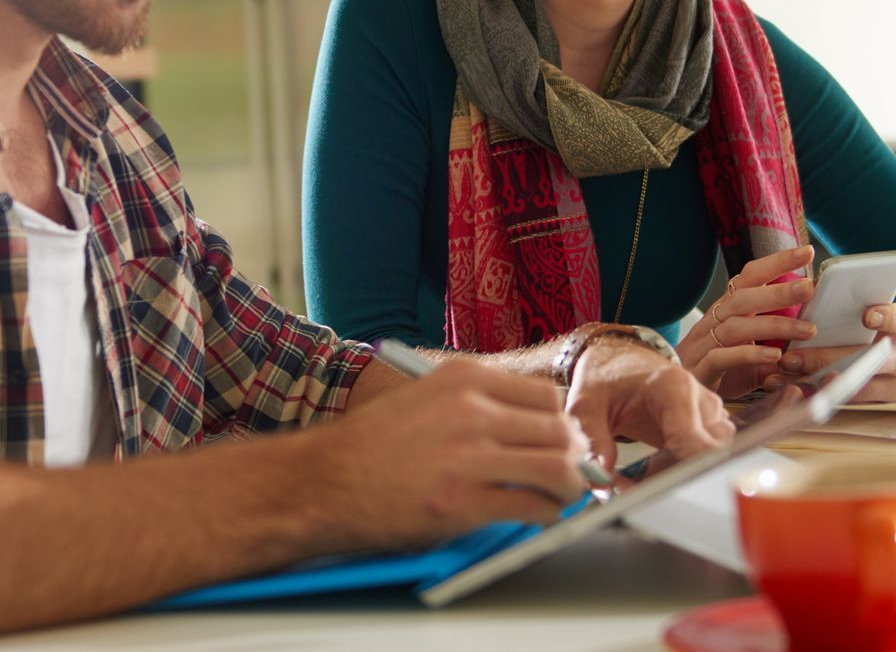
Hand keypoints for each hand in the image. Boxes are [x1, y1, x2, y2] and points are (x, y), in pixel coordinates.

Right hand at [326, 360, 592, 545]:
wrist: (322, 480)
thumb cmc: (369, 445)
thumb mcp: (423, 398)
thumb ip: (473, 403)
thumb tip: (525, 424)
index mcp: (463, 379)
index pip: (546, 395)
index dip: (561, 423)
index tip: (563, 440)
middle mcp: (471, 411)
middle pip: (560, 428)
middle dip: (573, 455)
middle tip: (572, 472)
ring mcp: (468, 456)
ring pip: (557, 466)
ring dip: (568, 487)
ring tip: (561, 497)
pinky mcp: (463, 501)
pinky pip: (531, 506)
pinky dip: (545, 514)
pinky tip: (537, 516)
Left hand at [566, 335, 733, 476]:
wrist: (618, 360)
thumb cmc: (606, 376)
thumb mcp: (586, 405)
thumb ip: (594, 440)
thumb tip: (602, 480)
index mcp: (674, 388)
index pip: (694, 438)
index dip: (682, 468)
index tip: (658, 486)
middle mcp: (699, 400)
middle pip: (705, 456)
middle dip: (670, 478)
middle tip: (629, 486)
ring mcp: (709, 414)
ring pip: (706, 461)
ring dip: (672, 476)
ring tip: (634, 476)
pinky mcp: (708, 427)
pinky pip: (702, 458)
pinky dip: (676, 470)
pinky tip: (649, 468)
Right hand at [676, 245, 819, 397]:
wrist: (678, 396)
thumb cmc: (718, 372)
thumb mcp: (752, 354)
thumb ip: (777, 345)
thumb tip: (811, 336)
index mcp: (726, 311)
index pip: (749, 278)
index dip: (775, 263)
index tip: (806, 252)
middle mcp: (713, 322)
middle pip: (742, 297)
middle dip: (777, 291)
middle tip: (809, 287)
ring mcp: (703, 346)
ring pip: (736, 326)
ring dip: (774, 325)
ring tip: (808, 330)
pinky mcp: (700, 370)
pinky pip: (722, 357)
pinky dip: (750, 354)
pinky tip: (774, 355)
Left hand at [757, 302, 895, 402]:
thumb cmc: (878, 338)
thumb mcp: (875, 323)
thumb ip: (851, 312)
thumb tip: (809, 295)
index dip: (886, 317)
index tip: (867, 317)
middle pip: (867, 361)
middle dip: (825, 359)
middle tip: (790, 358)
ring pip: (854, 391)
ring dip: (813, 384)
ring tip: (780, 379)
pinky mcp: (883, 408)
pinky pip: (845, 407)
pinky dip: (815, 398)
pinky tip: (789, 393)